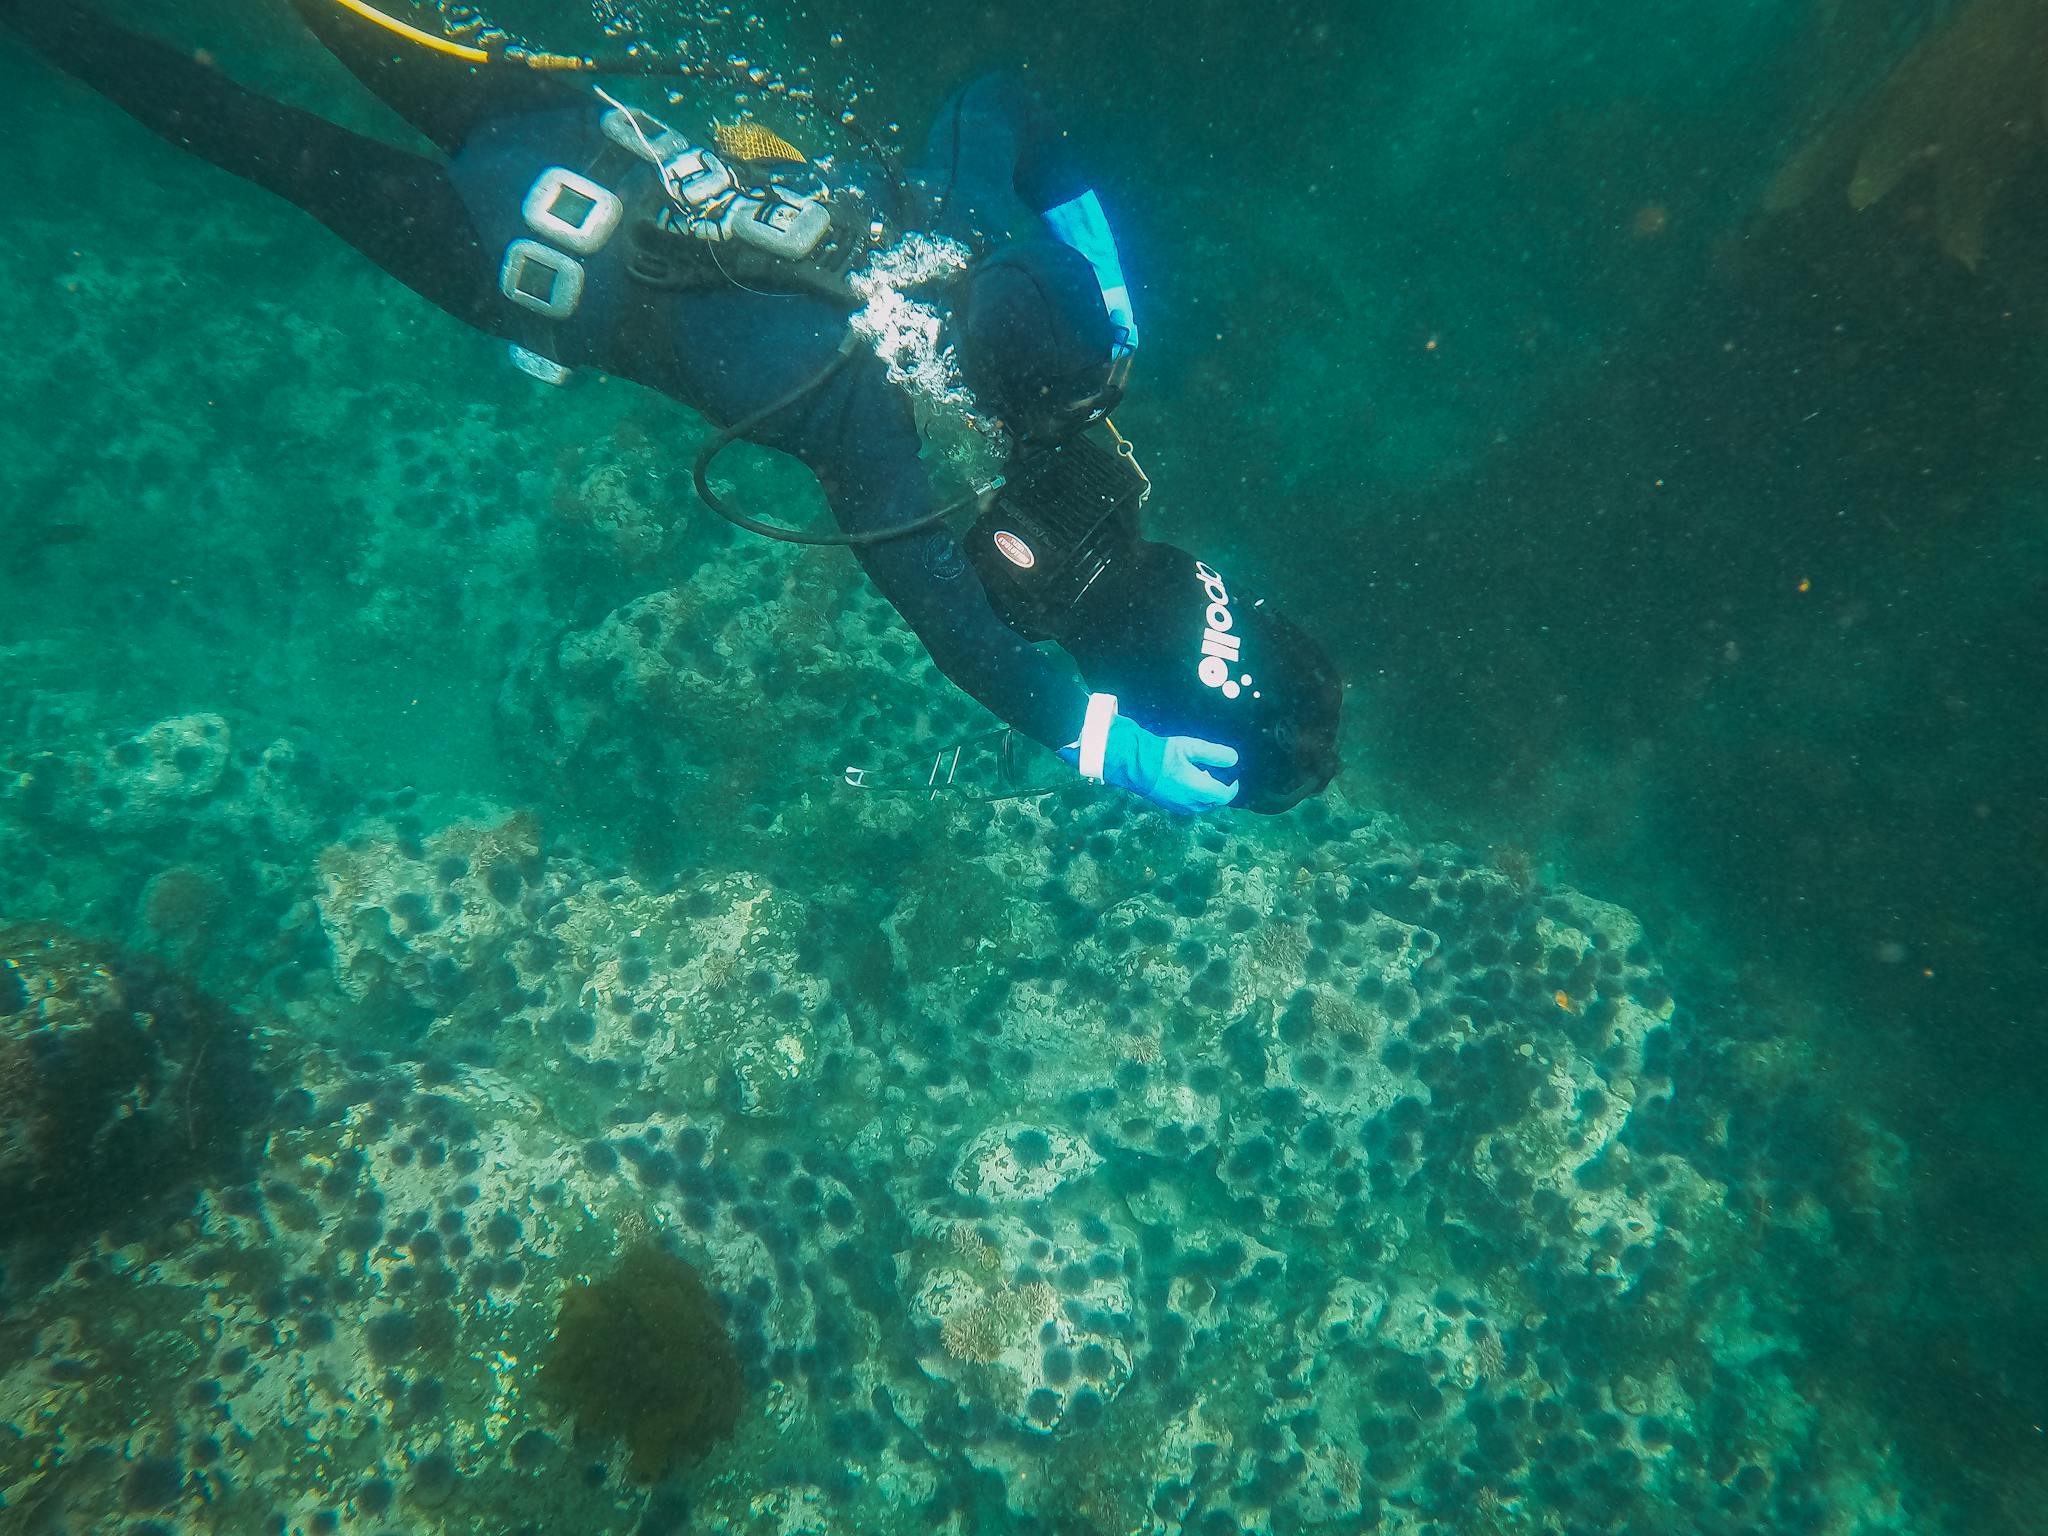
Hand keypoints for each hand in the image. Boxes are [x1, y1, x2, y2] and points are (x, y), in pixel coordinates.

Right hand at [1064, 712, 1239, 813]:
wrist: (1134, 764)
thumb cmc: (1162, 754)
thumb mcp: (1192, 747)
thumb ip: (1216, 754)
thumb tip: (1234, 760)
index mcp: (1200, 789)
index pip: (1225, 796)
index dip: (1233, 788)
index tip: (1235, 779)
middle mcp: (1191, 803)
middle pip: (1214, 803)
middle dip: (1219, 791)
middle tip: (1215, 774)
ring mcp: (1178, 806)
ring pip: (1202, 806)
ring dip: (1207, 795)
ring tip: (1200, 775)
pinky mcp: (1168, 806)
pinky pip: (1189, 806)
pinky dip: (1195, 797)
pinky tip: (1187, 782)